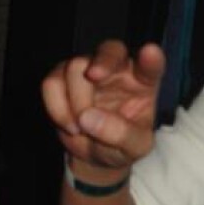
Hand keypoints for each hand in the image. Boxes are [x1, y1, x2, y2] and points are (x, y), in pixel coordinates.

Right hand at [41, 40, 165, 169]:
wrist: (96, 154)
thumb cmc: (123, 145)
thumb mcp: (134, 148)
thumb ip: (121, 134)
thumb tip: (89, 118)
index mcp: (144, 82)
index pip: (151, 66)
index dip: (151, 59)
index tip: (150, 52)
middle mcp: (118, 70)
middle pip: (110, 50)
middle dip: (102, 60)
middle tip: (94, 75)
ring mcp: (88, 71)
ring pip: (75, 66)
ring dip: (76, 101)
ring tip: (81, 128)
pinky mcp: (63, 79)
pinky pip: (52, 82)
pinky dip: (56, 106)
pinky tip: (69, 125)